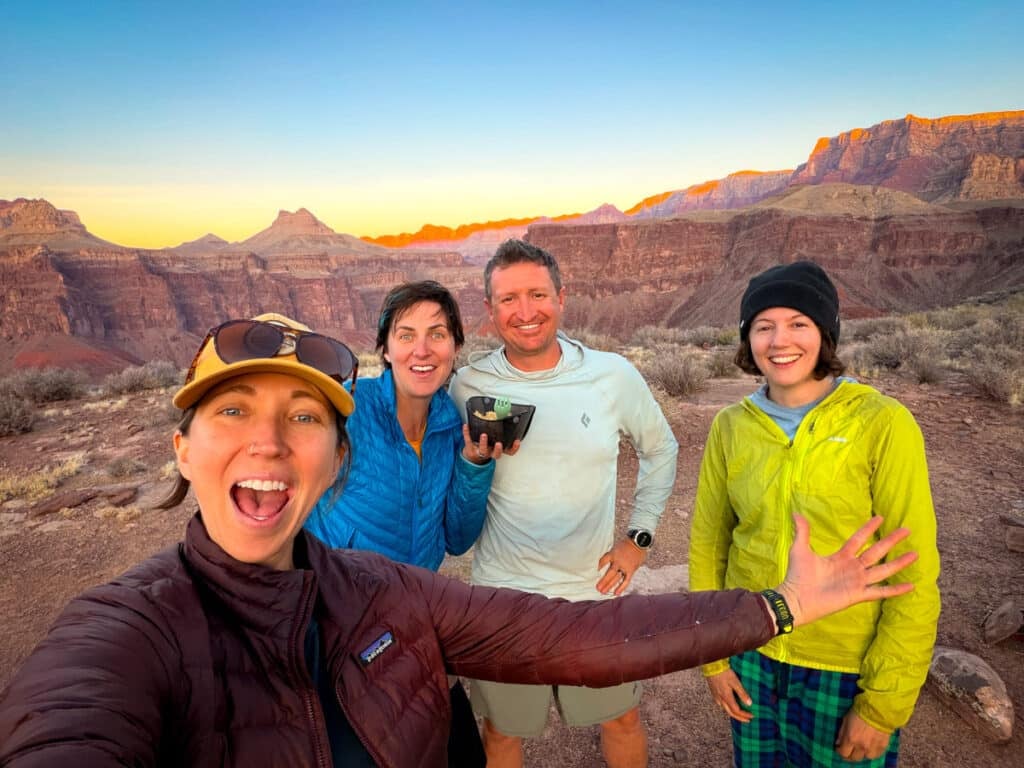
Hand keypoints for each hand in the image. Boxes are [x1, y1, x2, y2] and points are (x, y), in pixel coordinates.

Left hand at [461, 424, 520, 464]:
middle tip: (499, 443)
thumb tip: (504, 414)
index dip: (514, 448)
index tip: (517, 441)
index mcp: (497, 449)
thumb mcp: (493, 439)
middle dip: (498, 449)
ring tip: (483, 435)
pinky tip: (466, 426)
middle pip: (496, 454)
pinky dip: (467, 433)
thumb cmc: (485, 445)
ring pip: (483, 450)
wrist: (471, 454)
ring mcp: (480, 452)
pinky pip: (468, 440)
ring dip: (483, 443)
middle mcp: (490, 452)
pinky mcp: (470, 448)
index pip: (508, 452)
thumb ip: (499, 431)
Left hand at [596, 538, 647, 594]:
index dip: (597, 568)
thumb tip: (601, 563)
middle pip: (609, 573)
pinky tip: (616, 593)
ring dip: (609, 585)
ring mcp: (625, 566)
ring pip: (616, 578)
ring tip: (603, 592)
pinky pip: (626, 580)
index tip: (591, 573)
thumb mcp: (615, 547)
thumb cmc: (625, 545)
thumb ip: (610, 556)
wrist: (639, 542)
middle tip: (597, 588)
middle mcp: (618, 561)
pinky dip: (621, 587)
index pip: (602, 561)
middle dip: (603, 581)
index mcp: (612, 554)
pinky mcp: (631, 570)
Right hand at [706, 670, 752, 722]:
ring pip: (726, 709)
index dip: (745, 715)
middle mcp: (721, 700)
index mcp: (727, 697)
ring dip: (734, 714)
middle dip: (740, 718)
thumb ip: (742, 693)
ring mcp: (716, 697)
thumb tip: (749, 704)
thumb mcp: (735, 682)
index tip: (752, 716)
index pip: (737, 711)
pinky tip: (730, 705)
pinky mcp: (714, 694)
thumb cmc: (724, 673)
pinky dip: (728, 708)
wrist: (711, 667)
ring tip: (741, 714)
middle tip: (748, 720)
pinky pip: (722, 705)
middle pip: (731, 713)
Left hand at [775, 514, 915, 628]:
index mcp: (841, 557)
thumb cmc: (797, 576)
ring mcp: (857, 581)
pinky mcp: (858, 595)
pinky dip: (895, 590)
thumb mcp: (800, 550)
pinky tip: (910, 586)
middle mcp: (852, 568)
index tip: (880, 517)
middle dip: (891, 540)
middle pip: (876, 551)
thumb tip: (795, 513)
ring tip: (915, 554)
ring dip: (899, 563)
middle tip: (906, 530)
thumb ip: (802, 532)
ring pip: (883, 569)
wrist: (795, 598)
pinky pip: (880, 592)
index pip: (859, 539)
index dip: (869, 528)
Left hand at [836, 710, 890, 760]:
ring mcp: (873, 747)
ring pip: (866, 757)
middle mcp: (861, 746)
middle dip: (850, 755)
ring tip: (861, 748)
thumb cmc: (859, 711)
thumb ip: (841, 733)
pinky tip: (870, 748)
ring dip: (862, 754)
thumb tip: (838, 743)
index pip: (844, 754)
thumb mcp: (846, 719)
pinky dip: (873, 752)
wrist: (878, 709)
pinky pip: (877, 755)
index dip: (840, 752)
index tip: (839, 748)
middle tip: (849, 750)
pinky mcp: (882, 746)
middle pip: (855, 758)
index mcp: (851, 739)